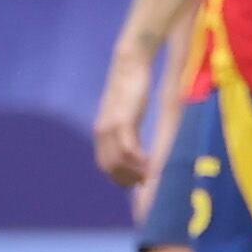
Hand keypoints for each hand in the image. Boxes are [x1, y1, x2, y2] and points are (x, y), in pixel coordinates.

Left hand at [93, 55, 155, 187]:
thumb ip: (128, 133)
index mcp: (101, 132)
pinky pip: (128, 148)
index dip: (119, 178)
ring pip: (119, 161)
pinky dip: (138, 160)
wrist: (130, 66)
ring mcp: (111, 127)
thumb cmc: (132, 90)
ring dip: (135, 172)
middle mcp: (102, 132)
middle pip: (110, 168)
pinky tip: (149, 163)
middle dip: (127, 179)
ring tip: (150, 175)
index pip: (105, 165)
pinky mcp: (123, 120)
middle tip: (145, 183)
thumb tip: (134, 153)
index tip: (135, 185)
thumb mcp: (128, 116)